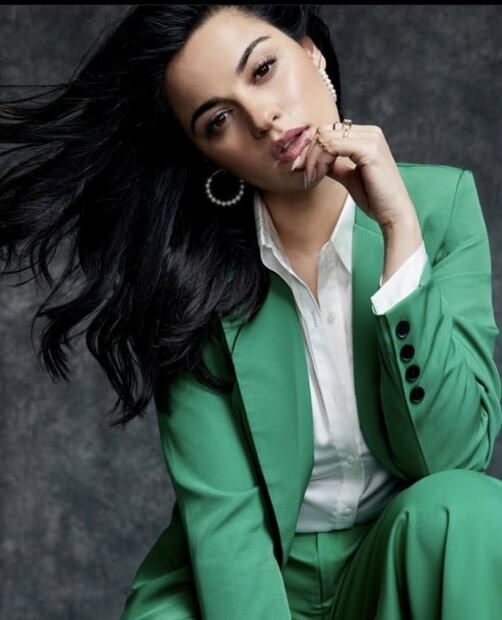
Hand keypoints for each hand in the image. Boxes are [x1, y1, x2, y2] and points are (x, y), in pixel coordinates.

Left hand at [293, 122, 418, 229]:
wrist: (393, 213)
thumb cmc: (375, 198)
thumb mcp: (350, 178)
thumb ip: (336, 166)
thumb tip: (318, 161)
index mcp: (367, 136)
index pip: (329, 131)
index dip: (311, 148)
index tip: (303, 169)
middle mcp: (370, 132)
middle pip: (324, 131)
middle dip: (309, 153)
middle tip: (304, 174)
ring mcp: (371, 139)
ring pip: (326, 138)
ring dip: (312, 159)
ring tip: (311, 178)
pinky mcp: (369, 150)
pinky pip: (332, 147)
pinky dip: (320, 162)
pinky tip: (318, 176)